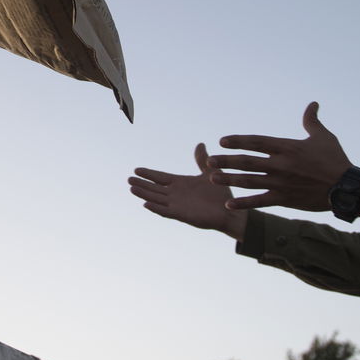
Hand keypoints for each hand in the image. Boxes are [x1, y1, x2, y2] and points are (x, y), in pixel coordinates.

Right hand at [128, 144, 247, 238]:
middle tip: (128, 179)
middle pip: (154, 188)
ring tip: (132, 189)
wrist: (230, 211)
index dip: (149, 174)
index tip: (136, 170)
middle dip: (142, 184)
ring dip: (144, 194)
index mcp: (181, 183)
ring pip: (156, 199)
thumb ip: (202, 160)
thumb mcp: (210, 172)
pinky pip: (166, 212)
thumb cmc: (221, 194)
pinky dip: (156, 208)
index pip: (160, 178)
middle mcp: (176, 194)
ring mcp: (178, 205)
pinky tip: (146, 204)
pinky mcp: (182, 215)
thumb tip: (200, 144)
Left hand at [206, 102, 353, 211]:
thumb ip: (312, 121)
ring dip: (230, 179)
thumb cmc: (336, 160)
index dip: (238, 141)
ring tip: (212, 178)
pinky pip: (260, 201)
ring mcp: (281, 183)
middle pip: (248, 161)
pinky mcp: (284, 199)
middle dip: (227, 160)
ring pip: (250, 181)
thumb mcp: (324, 137)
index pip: (257, 142)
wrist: (347, 188)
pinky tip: (229, 203)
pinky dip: (244, 203)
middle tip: (210, 161)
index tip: (222, 141)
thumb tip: (313, 104)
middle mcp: (280, 165)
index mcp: (287, 148)